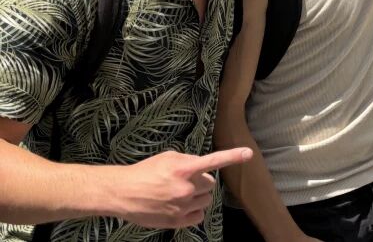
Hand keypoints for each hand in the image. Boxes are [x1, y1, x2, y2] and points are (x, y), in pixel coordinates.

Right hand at [112, 148, 252, 228]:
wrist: (122, 193)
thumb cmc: (144, 172)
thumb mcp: (167, 157)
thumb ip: (188, 160)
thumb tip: (202, 166)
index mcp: (183, 169)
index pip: (213, 161)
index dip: (233, 156)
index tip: (249, 153)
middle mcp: (185, 188)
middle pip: (209, 184)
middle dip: (200, 182)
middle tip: (184, 181)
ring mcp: (182, 207)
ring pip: (206, 200)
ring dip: (198, 196)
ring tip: (179, 194)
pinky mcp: (177, 221)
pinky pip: (199, 216)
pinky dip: (194, 212)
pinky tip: (181, 206)